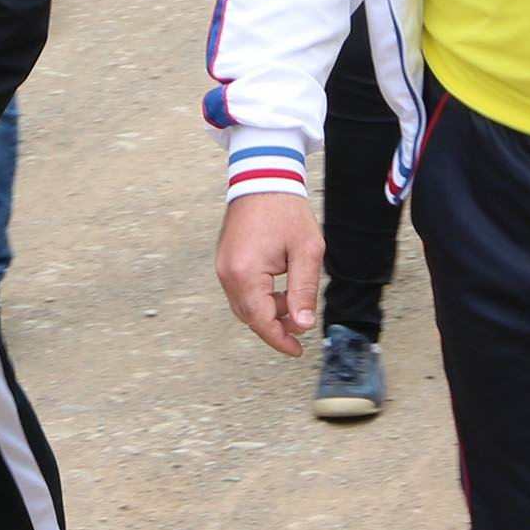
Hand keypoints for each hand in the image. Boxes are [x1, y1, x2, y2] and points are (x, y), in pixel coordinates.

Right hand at [217, 190, 323, 355]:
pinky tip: (280, 288)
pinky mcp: (225, 261)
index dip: (280, 340)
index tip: (297, 350)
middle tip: (302, 320)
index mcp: (245, 273)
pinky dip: (260, 297)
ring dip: (269, 310)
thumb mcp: (306, 251)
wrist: (263, 178)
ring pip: (245, 305)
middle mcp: (227, 274)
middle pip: (250, 317)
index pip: (261, 321)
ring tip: (294, 297)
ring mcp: (222, 267)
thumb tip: (303, 324)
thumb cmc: (286, 210)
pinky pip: (241, 291)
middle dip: (276, 324)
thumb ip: (304, 290)